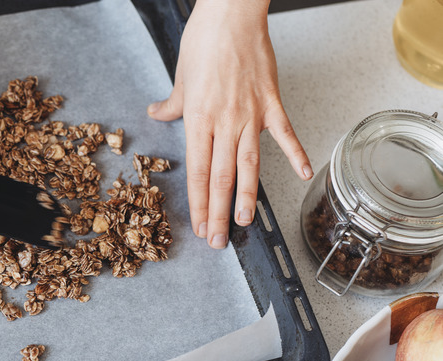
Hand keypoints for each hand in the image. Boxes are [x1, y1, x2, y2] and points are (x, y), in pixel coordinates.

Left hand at [147, 0, 311, 248]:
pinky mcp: (272, 102)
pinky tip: (303, 174)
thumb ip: (171, 104)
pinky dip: (296, 153)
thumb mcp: (180, 77)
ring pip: (248, 164)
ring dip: (246, 196)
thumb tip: (156, 114)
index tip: (198, 226)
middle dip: (217, 213)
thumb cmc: (203, 41)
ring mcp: (250, 115)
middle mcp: (223, 123)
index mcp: (198, 120)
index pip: (197, 173)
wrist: (231, 15)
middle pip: (220, 177)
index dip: (197, 204)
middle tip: (217, 240)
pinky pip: (285, 133)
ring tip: (244, 223)